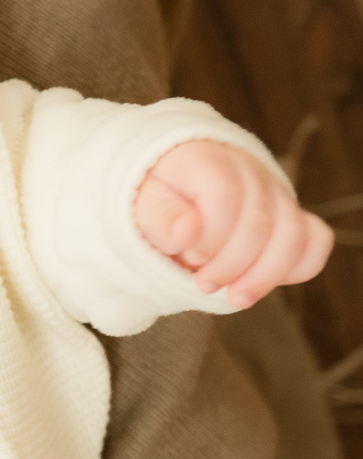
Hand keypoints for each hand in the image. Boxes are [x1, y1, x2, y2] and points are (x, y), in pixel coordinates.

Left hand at [134, 139, 333, 308]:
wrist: (174, 187)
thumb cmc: (158, 198)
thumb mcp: (142, 204)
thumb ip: (160, 217)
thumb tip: (186, 234)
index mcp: (206, 160)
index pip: (224, 196)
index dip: (210, 236)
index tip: (188, 256)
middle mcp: (249, 171)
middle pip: (259, 223)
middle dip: (231, 265)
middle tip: (202, 284)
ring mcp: (275, 192)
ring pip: (293, 235)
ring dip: (264, 275)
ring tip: (234, 297)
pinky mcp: (292, 215)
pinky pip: (316, 240)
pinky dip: (296, 268)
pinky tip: (260, 283)